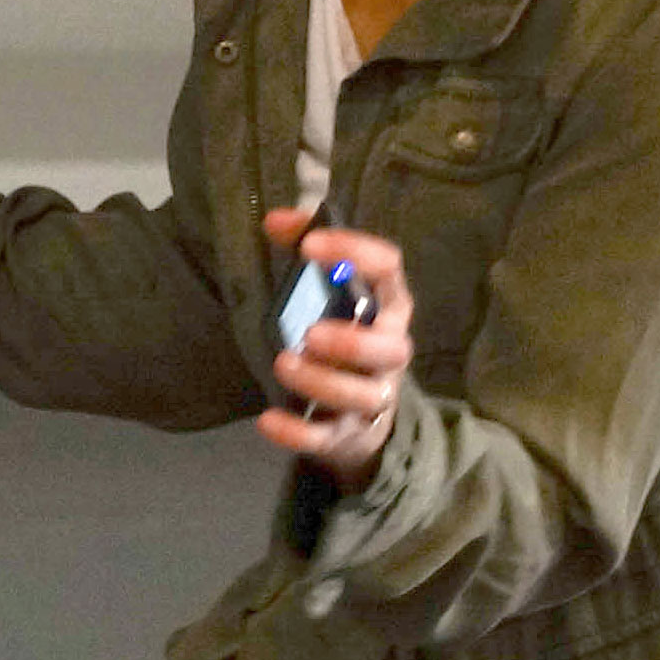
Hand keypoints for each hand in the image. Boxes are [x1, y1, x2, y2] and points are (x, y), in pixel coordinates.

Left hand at [262, 208, 414, 482]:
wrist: (357, 416)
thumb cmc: (343, 337)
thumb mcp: (330, 293)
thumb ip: (304, 250)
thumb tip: (273, 220)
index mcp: (388, 310)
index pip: (389, 273)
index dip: (356, 254)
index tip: (310, 244)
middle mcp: (389, 355)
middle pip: (391, 349)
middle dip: (354, 342)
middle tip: (310, 331)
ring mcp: (371, 399)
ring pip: (364, 397)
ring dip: (324, 382)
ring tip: (284, 363)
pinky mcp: (346, 436)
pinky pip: (327, 439)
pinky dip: (298, 433)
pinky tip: (268, 421)